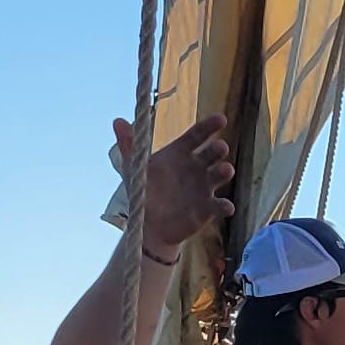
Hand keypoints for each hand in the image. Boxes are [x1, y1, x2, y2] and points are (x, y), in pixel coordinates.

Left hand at [115, 111, 234, 261]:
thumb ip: (129, 144)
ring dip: (224, 172)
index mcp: (180, 154)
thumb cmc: (144, 192)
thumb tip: (117, 120)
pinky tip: (227, 207)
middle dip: (217, 149)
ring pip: (218, 176)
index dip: (209, 126)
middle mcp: (196, 167)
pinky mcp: (207, 208)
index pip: (197, 135)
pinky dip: (225, 206)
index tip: (221, 119)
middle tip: (220, 147)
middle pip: (211, 154)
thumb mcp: (134, 168)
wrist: (148, 226)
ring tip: (226, 170)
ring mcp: (204, 188)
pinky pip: (219, 206)